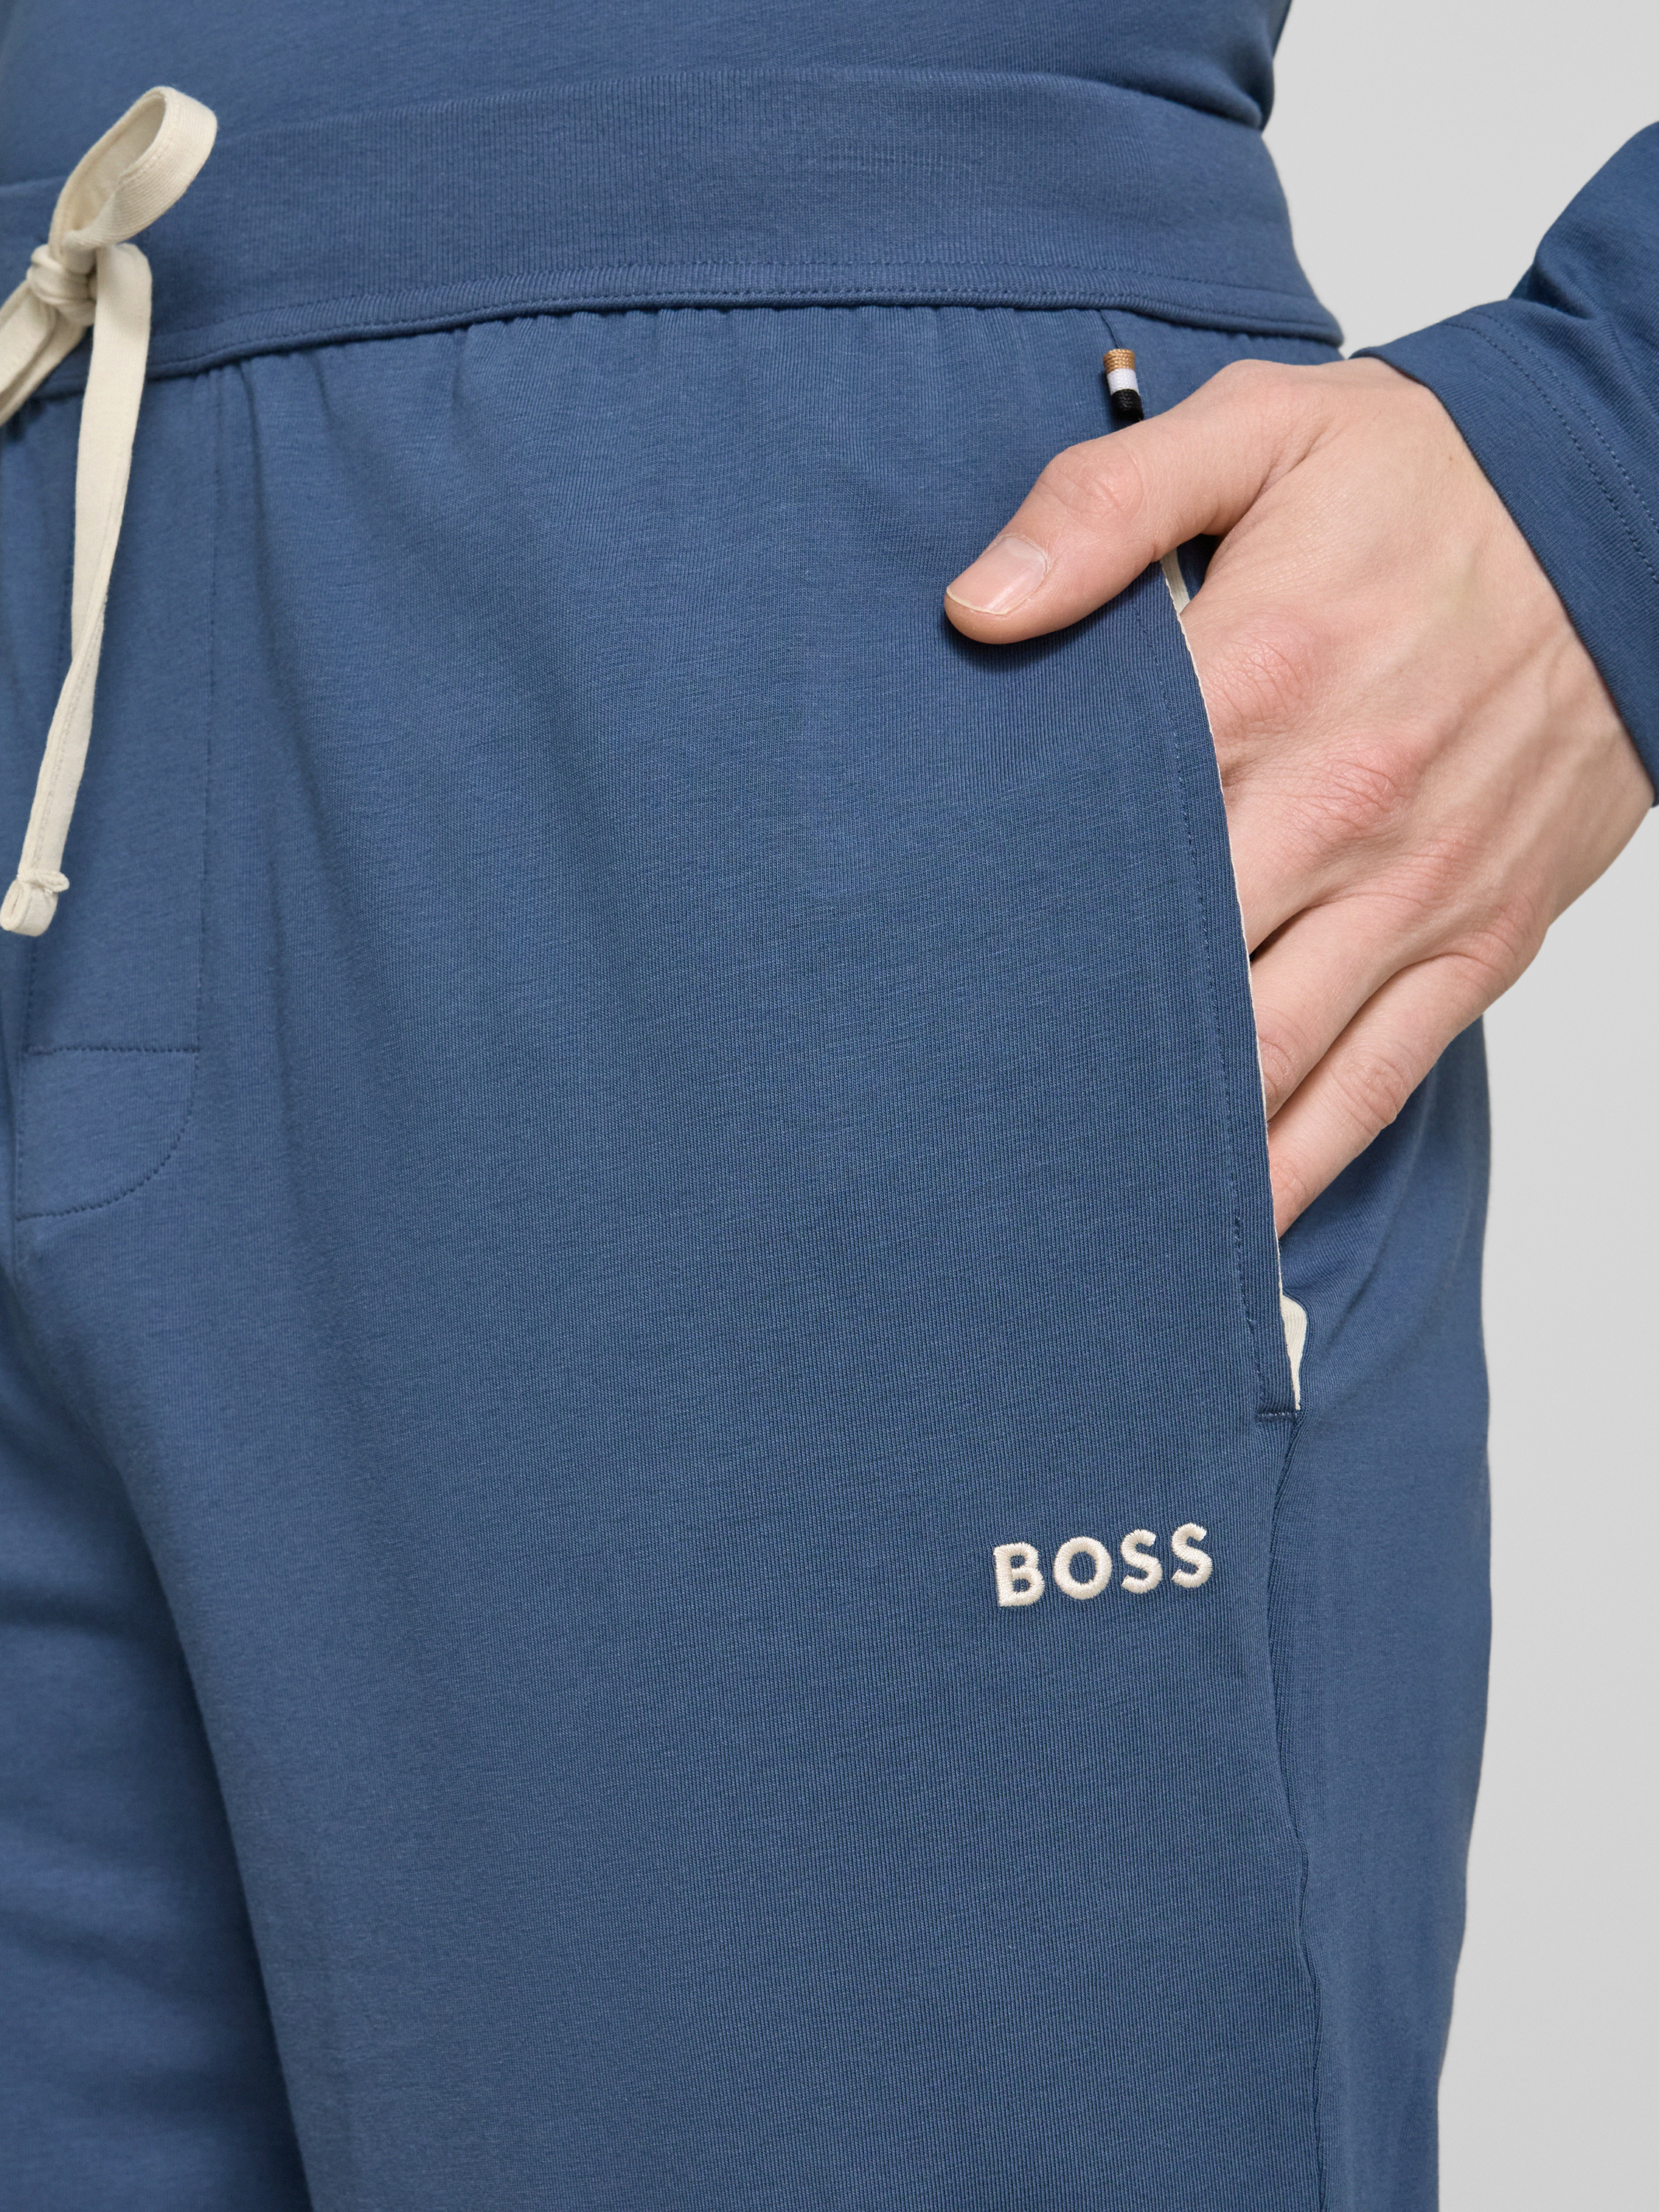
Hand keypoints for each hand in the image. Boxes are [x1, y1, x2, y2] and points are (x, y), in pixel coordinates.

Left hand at [944, 357, 1652, 1231]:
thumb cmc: (1437, 484)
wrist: (1633, 512)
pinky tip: (1219, 1227)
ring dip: (1164, 1141)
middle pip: (1165, 963)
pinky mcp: (1472, 944)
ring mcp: (1409, 895)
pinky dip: (1293, 1167)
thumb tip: (975, 607)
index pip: (1098, 829)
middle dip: (1058, 1052)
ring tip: (1056, 1215)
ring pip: (1265, 1055)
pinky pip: (1372, 1084)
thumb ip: (1106, 504)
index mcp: (1260, 679)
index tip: (905, 979)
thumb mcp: (1264, 433)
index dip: (995, 910)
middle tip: (942, 1128)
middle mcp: (1333, 808)